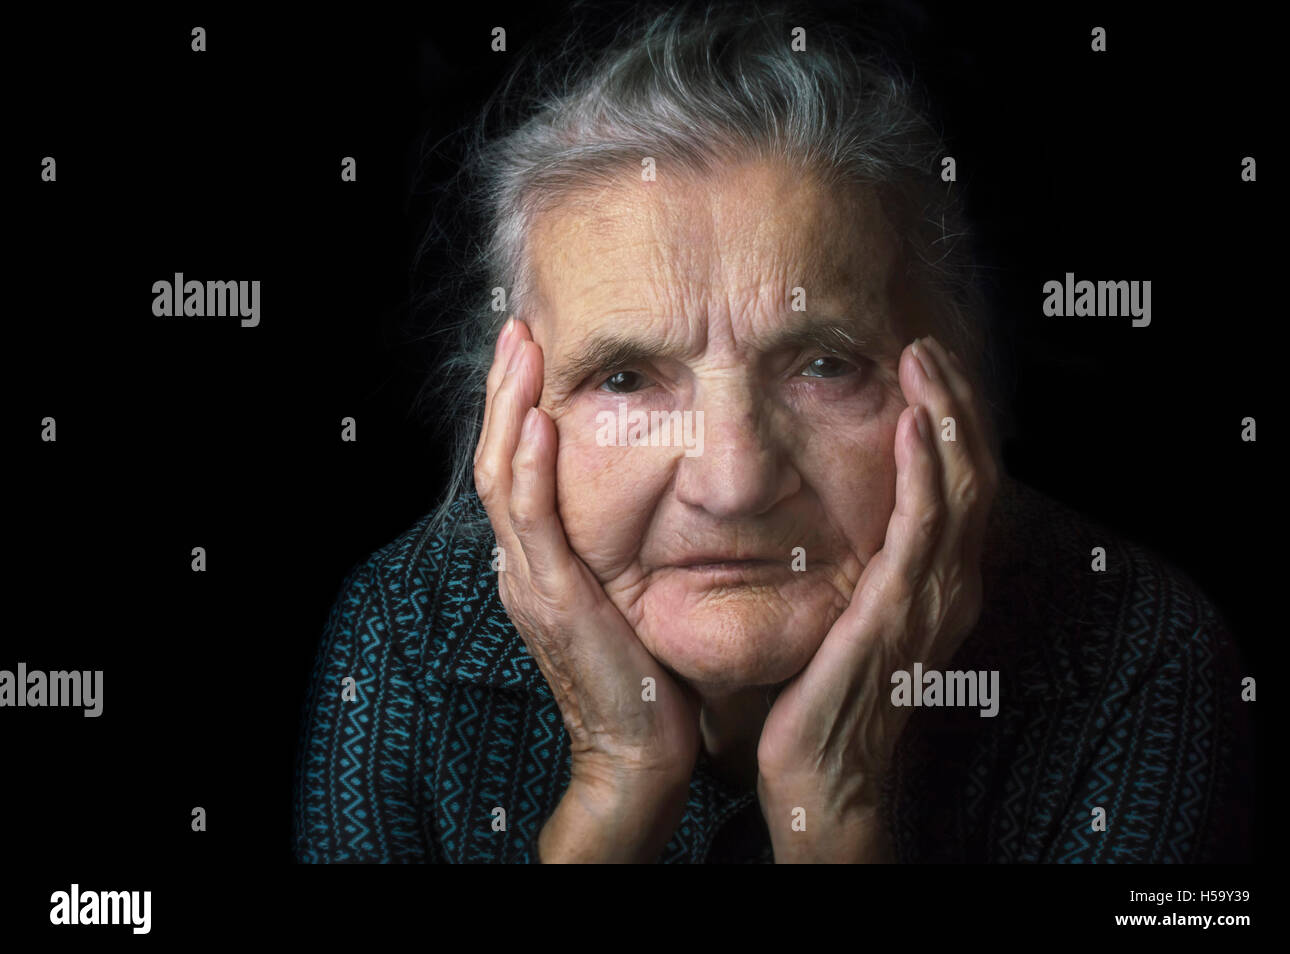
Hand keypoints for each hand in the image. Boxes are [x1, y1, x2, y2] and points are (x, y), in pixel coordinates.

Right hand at [473, 317, 701, 860]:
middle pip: (497, 458)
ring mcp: (529, 582)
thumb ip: (618, 546)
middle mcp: (522, 565)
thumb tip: (653, 490)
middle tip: (519, 328)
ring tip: (520, 351)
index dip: (516, 406)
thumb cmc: (645, 671)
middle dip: (505, 390)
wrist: (640, 748)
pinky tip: (538, 423)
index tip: (533, 351)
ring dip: (508, 409)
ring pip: (502, 478)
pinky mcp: (553, 600)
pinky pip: (532, 523)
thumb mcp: (626, 593)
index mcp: (538, 561)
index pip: (515, 466)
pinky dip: (529, 469)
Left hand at [754, 336, 998, 861]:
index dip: (953, 420)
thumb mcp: (855, 613)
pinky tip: (912, 424)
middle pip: (973, 470)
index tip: (926, 366)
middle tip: (926, 344)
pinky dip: (924, 469)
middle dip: (954, 401)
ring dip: (944, 416)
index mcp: (941, 581)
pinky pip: (922, 527)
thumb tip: (844, 510)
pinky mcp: (898, 611)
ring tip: (922, 359)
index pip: (962, 481)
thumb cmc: (829, 693)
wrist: (825, 773)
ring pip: (959, 486)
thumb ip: (866, 564)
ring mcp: (932, 598)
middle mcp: (951, 584)